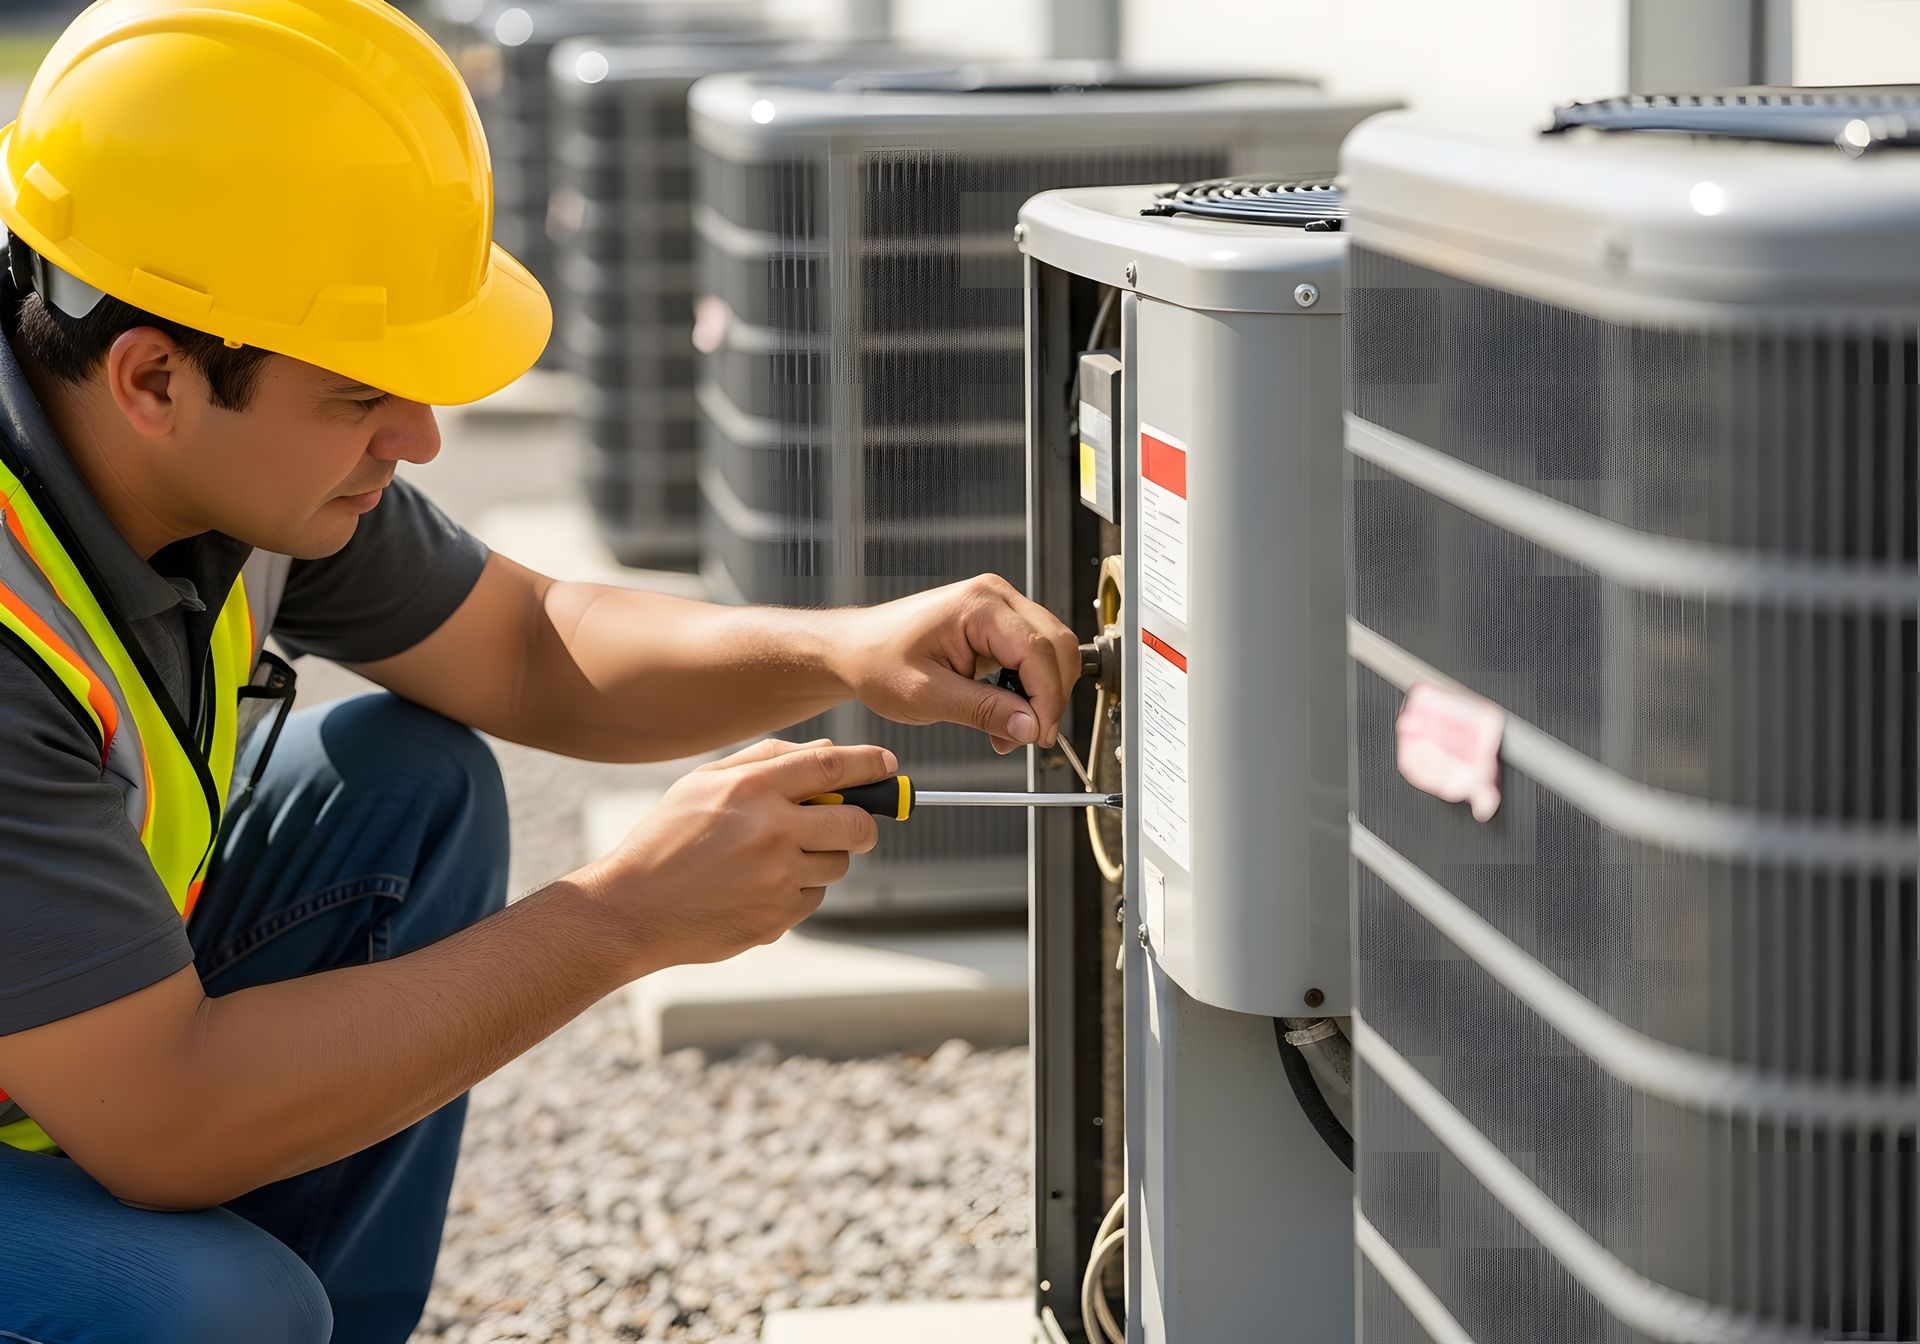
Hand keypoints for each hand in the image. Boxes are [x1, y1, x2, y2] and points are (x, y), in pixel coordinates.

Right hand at [586, 738, 892, 971]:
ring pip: (838, 863)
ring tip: (779, 856)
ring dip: (825, 856)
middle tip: (853, 821)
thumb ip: (766, 759)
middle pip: (856, 822)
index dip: (870, 764)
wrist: (630, 909)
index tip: (888, 766)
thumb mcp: (703, 783)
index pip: (833, 766)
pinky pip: (814, 897)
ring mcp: (777, 878)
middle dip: (864, 821)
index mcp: (752, 789)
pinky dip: (798, 889)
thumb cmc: (665, 840)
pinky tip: (757, 886)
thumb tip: (828, 752)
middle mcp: (771, 831)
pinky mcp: (777, 918)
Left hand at [829, 575, 1081, 753]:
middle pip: (1056, 647)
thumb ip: (983, 710)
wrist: (856, 650)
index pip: (1038, 651)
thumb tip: (1028, 726)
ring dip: (1042, 695)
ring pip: (1052, 652)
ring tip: (1011, 730)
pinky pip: (1034, 656)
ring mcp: (1000, 609)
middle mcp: (996, 598)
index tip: (1039, 735)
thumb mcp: (927, 695)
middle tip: (1029, 737)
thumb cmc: (878, 660)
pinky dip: (1029, 689)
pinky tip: (1007, 713)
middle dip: (1050, 697)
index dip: (1047, 699)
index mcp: (979, 605)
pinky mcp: (999, 625)